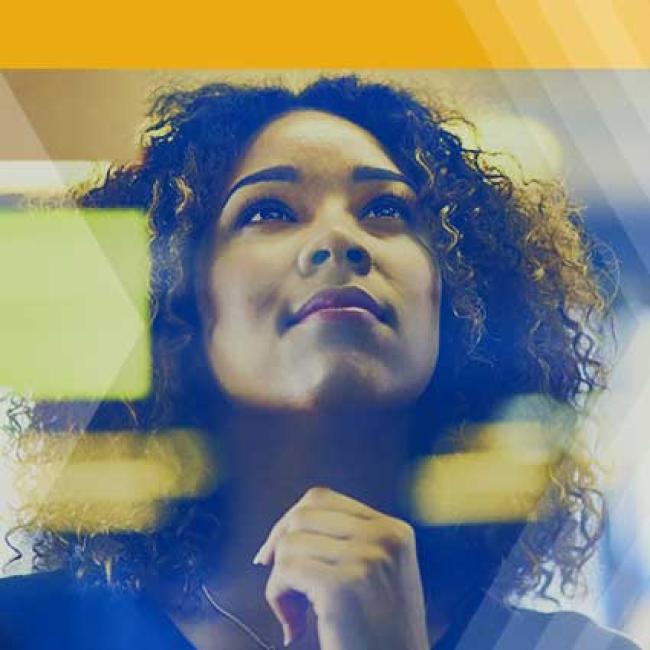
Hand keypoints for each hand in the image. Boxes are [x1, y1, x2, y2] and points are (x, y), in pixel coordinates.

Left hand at [252, 486, 429, 648]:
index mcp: (393, 530)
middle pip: (303, 515)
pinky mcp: (344, 585)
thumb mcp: (379, 575)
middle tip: (282, 586)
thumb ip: (347, 542)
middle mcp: (384, 537)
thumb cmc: (381, 636)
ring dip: (280, 580)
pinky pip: (286, 571)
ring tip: (297, 614)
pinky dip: (277, 597)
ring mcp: (367, 558)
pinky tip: (294, 626)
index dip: (291, 522)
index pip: (322, 498)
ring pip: (290, 543)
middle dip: (280, 547)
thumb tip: (286, 529)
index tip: (275, 552)